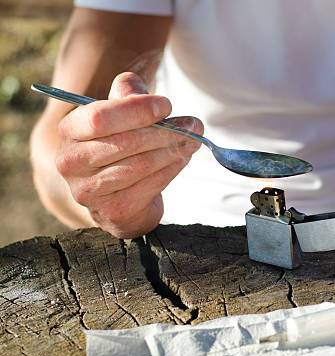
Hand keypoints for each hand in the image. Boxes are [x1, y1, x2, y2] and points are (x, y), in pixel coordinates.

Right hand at [56, 72, 201, 237]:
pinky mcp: (113, 209)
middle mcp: (72, 161)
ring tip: (192, 141)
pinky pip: (151, 185)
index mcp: (70, 130)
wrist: (117, 195)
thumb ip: (129, 95)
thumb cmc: (119, 145)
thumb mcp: (120, 114)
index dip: (138, 110)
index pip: (101, 117)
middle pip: (126, 142)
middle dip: (165, 132)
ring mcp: (89, 190)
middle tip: (193, 127)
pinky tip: (182, 159)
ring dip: (173, 151)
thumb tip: (157, 101)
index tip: (167, 106)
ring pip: (142, 164)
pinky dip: (172, 169)